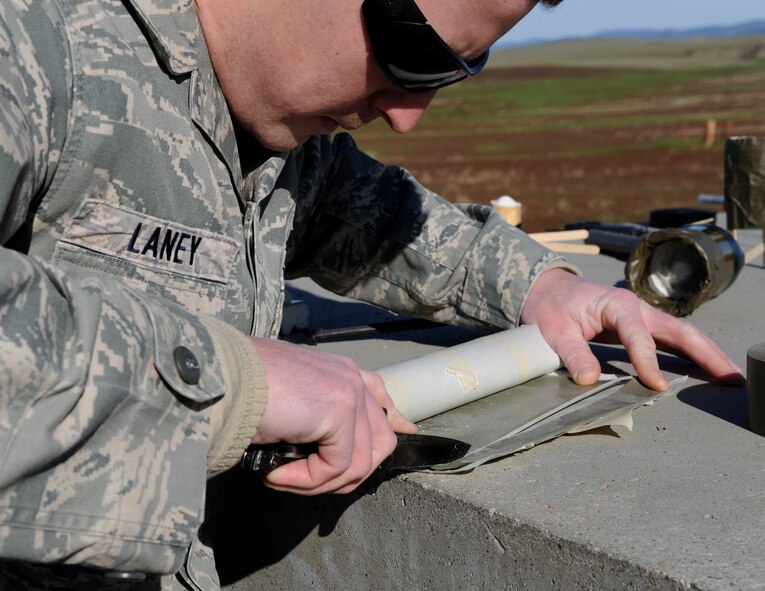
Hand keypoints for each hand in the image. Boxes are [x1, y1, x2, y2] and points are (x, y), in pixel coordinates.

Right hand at [250, 338, 416, 494]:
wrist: (221, 376)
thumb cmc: (239, 388)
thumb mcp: (285, 401)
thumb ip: (313, 416)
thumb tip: (324, 446)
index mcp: (339, 371)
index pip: (379, 396)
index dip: (393, 418)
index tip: (405, 429)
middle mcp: (350, 377)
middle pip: (380, 441)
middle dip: (349, 474)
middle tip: (306, 482)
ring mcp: (348, 392)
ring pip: (359, 463)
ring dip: (319, 482)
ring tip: (282, 477)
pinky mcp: (339, 411)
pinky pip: (336, 467)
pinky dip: (305, 480)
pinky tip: (276, 473)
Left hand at [520, 269, 743, 389]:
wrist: (547, 290)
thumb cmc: (550, 307)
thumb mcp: (554, 331)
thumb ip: (573, 354)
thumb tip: (589, 380)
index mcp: (617, 304)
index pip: (639, 337)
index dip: (648, 363)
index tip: (657, 385)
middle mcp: (637, 308)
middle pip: (679, 331)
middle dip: (706, 354)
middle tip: (731, 377)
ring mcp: (642, 317)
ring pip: (681, 335)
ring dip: (707, 354)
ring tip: (731, 376)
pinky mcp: (640, 327)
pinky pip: (670, 341)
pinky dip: (690, 354)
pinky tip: (705, 368)